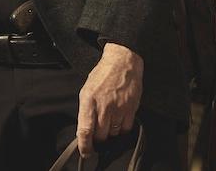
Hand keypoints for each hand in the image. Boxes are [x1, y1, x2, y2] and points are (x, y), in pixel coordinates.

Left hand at [76, 42, 143, 156]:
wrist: (122, 63)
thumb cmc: (102, 75)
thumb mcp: (86, 90)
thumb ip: (85, 111)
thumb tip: (84, 130)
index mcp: (88, 101)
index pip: (85, 131)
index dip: (85, 146)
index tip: (86, 152)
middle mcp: (103, 107)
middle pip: (100, 136)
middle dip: (98, 138)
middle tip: (98, 133)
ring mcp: (118, 108)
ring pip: (113, 134)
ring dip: (110, 133)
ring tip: (109, 121)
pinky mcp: (131, 108)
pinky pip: (125, 129)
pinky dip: (121, 129)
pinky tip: (119, 120)